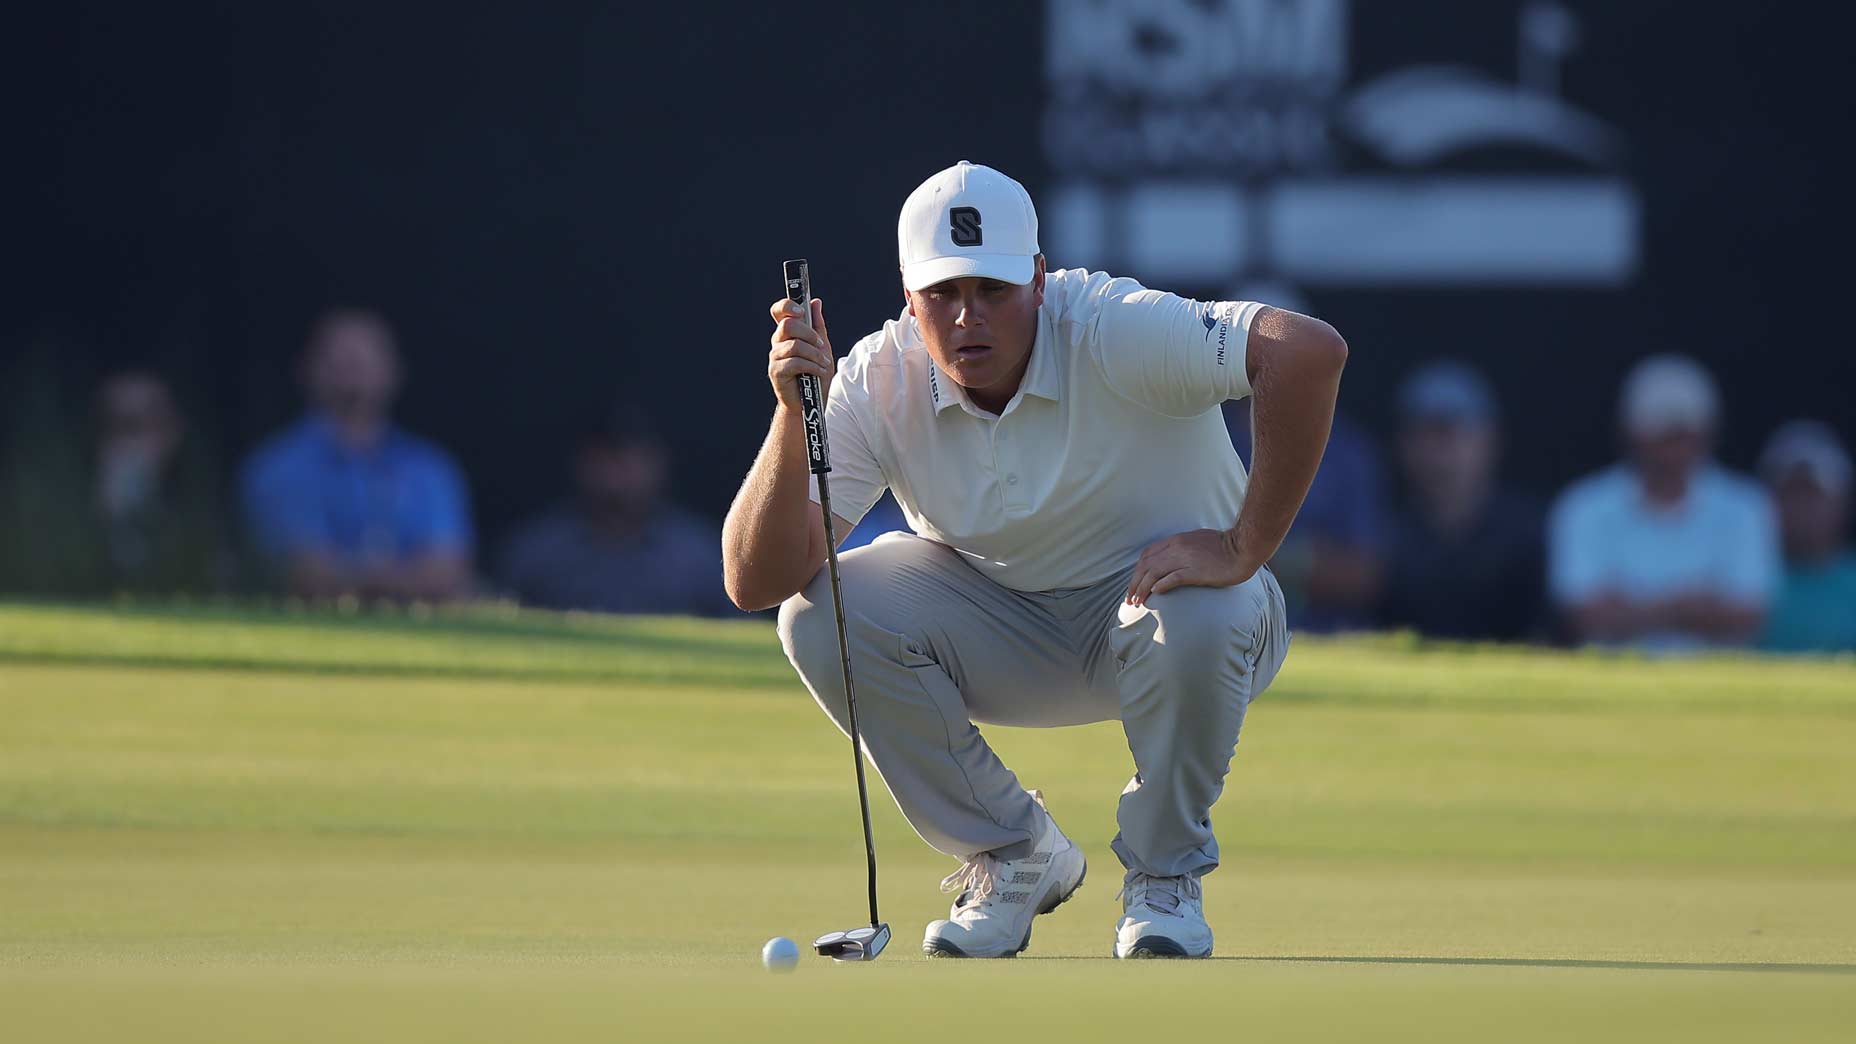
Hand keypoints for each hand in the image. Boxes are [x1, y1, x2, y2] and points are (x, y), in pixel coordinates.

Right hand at [767, 296, 833, 411]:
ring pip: (794, 345)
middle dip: (809, 333)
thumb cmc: (816, 375)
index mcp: (787, 334)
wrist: (811, 403)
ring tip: (824, 363)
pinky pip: (795, 362)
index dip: (787, 306)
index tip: (802, 311)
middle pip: (787, 325)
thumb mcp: (822, 347)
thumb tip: (815, 302)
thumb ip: (818, 326)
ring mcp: (775, 357)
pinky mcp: (775, 372)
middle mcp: (778, 343)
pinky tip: (819, 372)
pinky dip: (812, 366)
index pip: (779, 311)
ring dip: (814, 354)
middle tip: (821, 345)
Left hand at [1125, 528, 1259, 605]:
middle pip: (1146, 565)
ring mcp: (1184, 559)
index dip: (1137, 571)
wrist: (1243, 548)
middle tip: (1130, 599)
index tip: (1134, 584)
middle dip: (1134, 583)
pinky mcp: (1194, 571)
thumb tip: (1171, 563)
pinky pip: (1171, 579)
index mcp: (1176, 540)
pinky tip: (1154, 595)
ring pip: (1153, 573)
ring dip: (1142, 588)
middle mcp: (1176, 548)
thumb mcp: (1197, 541)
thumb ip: (1182, 548)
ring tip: (1137, 601)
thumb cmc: (1224, 547)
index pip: (1147, 554)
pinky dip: (1159, 587)